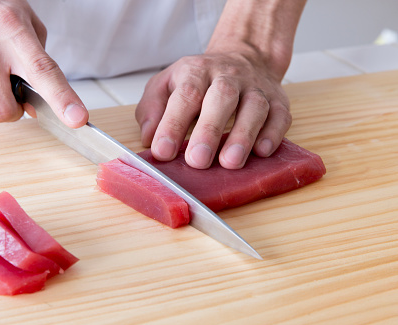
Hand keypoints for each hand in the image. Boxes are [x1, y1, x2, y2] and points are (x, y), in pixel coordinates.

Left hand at [135, 50, 290, 169]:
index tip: (162, 152)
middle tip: (197, 161)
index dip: (172, 124)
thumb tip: (149, 138)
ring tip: (229, 163)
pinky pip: (279, 117)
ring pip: (254, 107)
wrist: (244, 56)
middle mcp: (228, 76)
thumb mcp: (165, 85)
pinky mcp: (278, 102)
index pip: (185, 95)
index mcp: (196, 71)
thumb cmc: (199, 81)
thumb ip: (152, 109)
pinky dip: (272, 135)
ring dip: (243, 136)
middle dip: (209, 131)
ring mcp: (255, 88)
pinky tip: (261, 152)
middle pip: (221, 98)